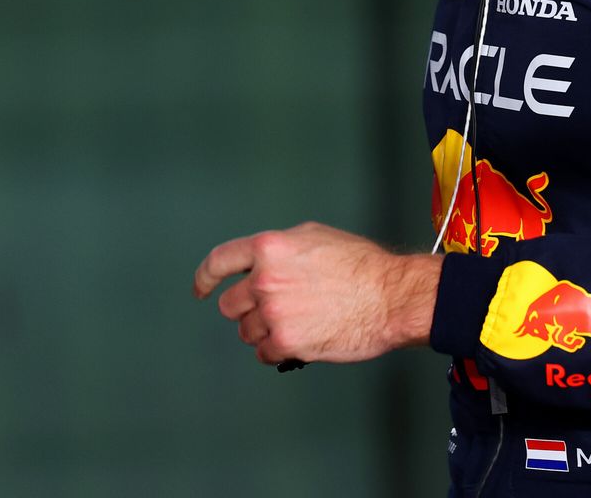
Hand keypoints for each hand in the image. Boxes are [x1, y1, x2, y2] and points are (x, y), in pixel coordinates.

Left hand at [192, 221, 441, 365]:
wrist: (390, 297)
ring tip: (296, 323)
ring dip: (264, 331)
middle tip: (272, 310)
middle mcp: (264, 280)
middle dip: (247, 308)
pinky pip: (265, 353)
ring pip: (246, 331)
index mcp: (268, 248)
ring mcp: (273, 313)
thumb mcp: (312, 237)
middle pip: (230, 304)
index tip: (201, 289)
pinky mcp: (287, 342)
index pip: (219, 261)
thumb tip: (260, 263)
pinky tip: (299, 340)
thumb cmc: (359, 266)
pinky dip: (277, 351)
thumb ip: (278, 249)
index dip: (205, 278)